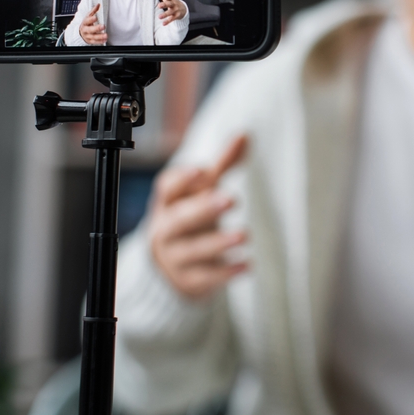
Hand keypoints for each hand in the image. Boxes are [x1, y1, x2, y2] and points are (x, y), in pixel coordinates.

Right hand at [79, 3, 106, 44]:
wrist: (80, 33)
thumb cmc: (86, 23)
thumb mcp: (88, 17)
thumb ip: (94, 11)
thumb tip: (98, 4)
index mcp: (85, 23)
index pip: (87, 20)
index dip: (91, 19)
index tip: (95, 17)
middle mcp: (85, 30)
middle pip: (90, 29)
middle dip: (96, 28)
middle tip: (103, 26)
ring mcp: (87, 36)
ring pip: (93, 37)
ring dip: (100, 36)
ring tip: (106, 35)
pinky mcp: (89, 41)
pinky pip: (94, 42)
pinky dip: (100, 42)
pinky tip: (104, 40)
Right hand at [147, 135, 249, 298]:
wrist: (168, 267)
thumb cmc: (189, 218)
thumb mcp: (201, 192)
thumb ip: (222, 164)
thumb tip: (244, 134)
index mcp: (168, 202)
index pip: (168, 188)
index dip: (183, 179)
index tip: (204, 170)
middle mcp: (167, 229)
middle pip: (180, 219)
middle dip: (203, 209)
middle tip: (230, 199)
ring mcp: (174, 257)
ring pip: (193, 250)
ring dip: (219, 243)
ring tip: (244, 236)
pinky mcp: (187, 281)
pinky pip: (204, 278)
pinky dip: (225, 272)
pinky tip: (246, 265)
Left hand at [155, 0, 186, 25]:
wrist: (183, 9)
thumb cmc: (173, 3)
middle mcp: (174, 4)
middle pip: (169, 4)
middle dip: (164, 4)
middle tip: (159, 6)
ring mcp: (175, 10)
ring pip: (170, 12)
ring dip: (165, 14)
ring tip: (159, 17)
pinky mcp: (176, 16)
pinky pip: (172, 19)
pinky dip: (168, 21)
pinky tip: (163, 24)